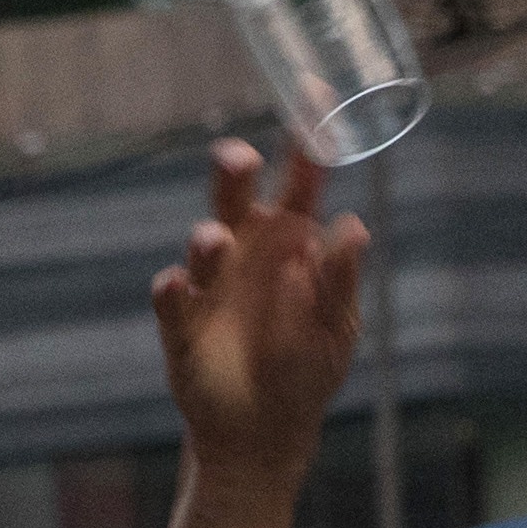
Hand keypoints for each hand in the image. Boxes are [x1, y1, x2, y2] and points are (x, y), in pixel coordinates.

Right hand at [150, 138, 367, 491]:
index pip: (301, 179)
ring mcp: (210, 284)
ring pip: (203, 245)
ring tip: (216, 240)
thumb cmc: (306, 368)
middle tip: (240, 157)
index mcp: (292, 239)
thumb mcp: (336, 327)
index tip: (314, 93)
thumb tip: (355, 226)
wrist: (263, 433)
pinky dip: (172, 290)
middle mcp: (246, 250)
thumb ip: (340, 280)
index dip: (306, 139)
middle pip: (236, 196)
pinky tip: (177, 286)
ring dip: (207, 240)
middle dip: (234, 172)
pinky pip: (171, 298)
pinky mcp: (180, 324)